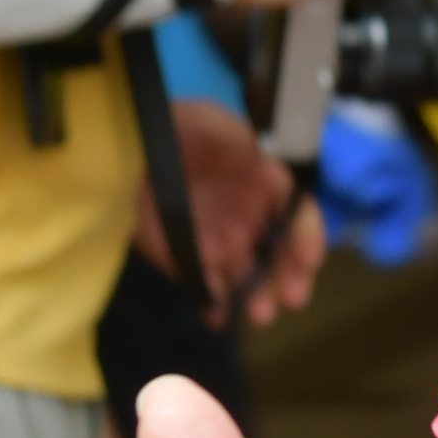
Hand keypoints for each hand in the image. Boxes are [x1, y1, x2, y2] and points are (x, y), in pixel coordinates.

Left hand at [133, 114, 329, 331]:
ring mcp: (223, 242)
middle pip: (282, 254)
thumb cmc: (179, 130)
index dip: (308, 234)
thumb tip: (256, 154)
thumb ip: (234, 137)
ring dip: (260, 297)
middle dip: (291, 277)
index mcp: (265, 185)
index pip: (298, 213)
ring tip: (260, 315)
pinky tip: (216, 315)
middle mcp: (252, 219)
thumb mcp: (209, 122)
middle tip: (293, 298)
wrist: (128, 148)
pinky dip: (214, 304)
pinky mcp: (188, 260)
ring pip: (250, 277)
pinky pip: (207, 288)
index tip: (308, 257)